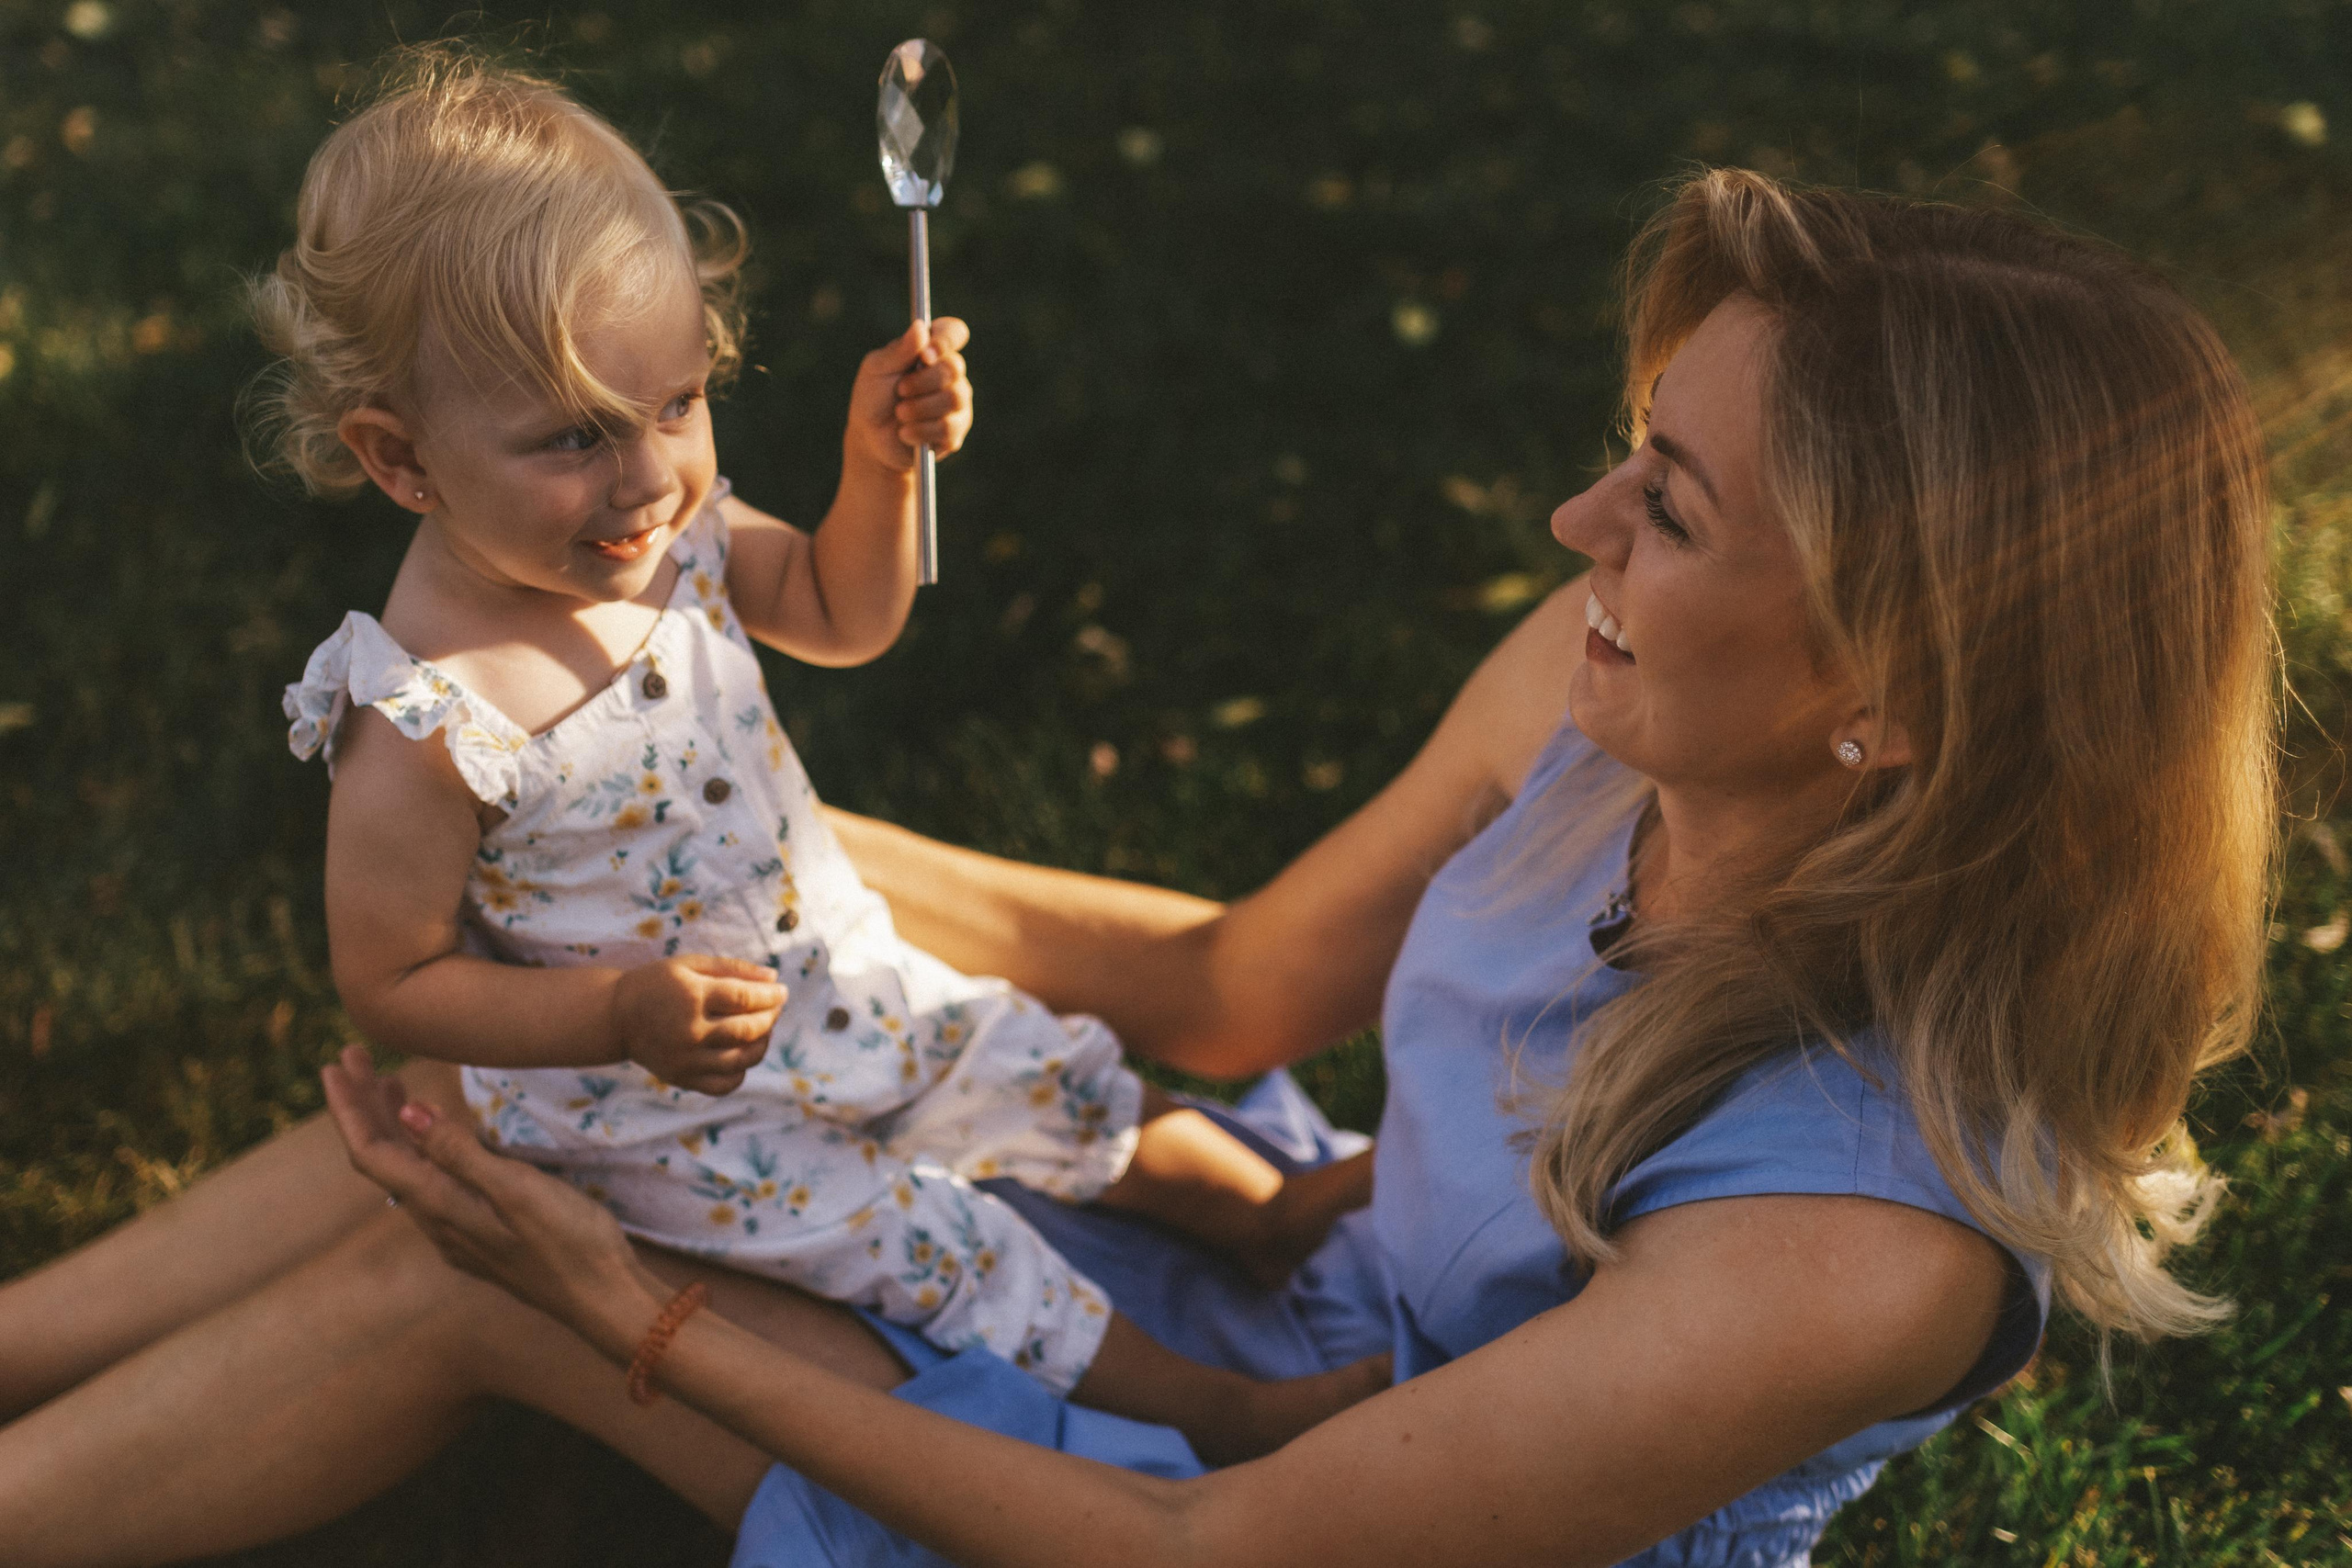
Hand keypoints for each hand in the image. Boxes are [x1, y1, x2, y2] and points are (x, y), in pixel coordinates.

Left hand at [321, 1046, 659, 1358]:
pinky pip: (431, 1182)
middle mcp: (437, 1221)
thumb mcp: (518, 1189)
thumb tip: (407, 1114)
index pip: (372, 1155)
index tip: (333, 1066)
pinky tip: (434, 1134)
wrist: (603, 1297)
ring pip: (406, 1172)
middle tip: (354, 1058)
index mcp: (440, 1206)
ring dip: (391, 1125)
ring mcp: (457, 1231)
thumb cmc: (568, 1240)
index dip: (348, 1110)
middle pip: (383, 1161)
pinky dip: (421, 1146)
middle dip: (364, 1108)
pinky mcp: (479, 1233)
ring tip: (388, 1083)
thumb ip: (460, 1153)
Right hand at [612, 955, 785, 1095]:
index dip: (770, 995)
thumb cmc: (657, 984)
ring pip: (741, 1060)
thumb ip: (732, 969)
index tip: (782, 990)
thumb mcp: (690, 965)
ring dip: (762, 1043)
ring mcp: (686, 1060)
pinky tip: (741, 1053)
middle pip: (747, 1029)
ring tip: (763, 1029)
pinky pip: (724, 1084)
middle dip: (770, 1016)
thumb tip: (773, 977)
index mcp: (690, 997)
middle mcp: (689, 1032)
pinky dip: (741, 1071)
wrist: (616, 1018)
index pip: (745, 998)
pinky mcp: (683, 1079)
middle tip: (775, 1006)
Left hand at [845, 318, 972, 472]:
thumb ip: (899, 351)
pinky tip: (906, 433)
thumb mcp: (877, 370)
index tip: (925, 355)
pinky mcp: (956, 431)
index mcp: (932, 351)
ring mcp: (957, 403)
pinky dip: (920, 431)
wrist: (870, 438)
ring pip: (953, 398)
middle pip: (954, 367)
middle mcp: (950, 374)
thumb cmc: (873, 397)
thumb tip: (920, 327)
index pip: (954, 332)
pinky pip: (948, 428)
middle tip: (900, 390)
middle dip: (921, 382)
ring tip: (900, 414)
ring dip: (919, 408)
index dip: (946, 340)